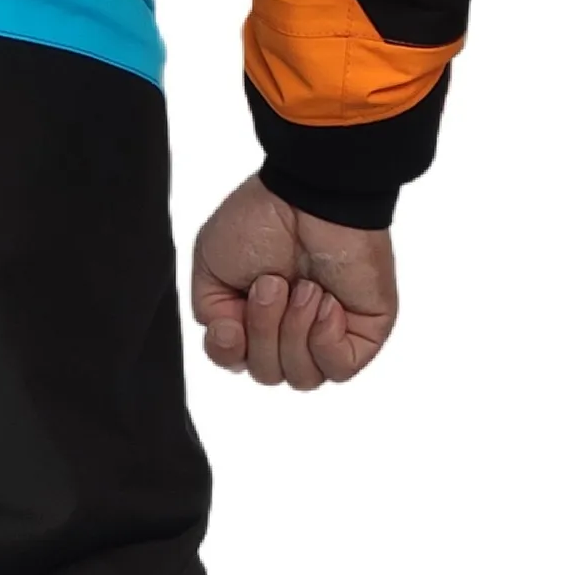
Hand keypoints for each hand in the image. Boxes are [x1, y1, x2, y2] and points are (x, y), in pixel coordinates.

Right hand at [190, 177, 398, 389]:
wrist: (309, 197)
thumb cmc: (261, 220)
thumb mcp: (211, 269)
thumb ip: (211, 317)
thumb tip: (230, 342)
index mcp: (256, 317)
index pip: (237, 363)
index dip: (228, 350)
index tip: (228, 321)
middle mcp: (291, 329)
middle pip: (268, 374)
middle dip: (263, 330)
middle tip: (273, 282)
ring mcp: (329, 333)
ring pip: (303, 377)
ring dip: (293, 330)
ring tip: (304, 287)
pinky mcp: (363, 333)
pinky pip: (339, 369)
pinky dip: (324, 338)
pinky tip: (326, 303)